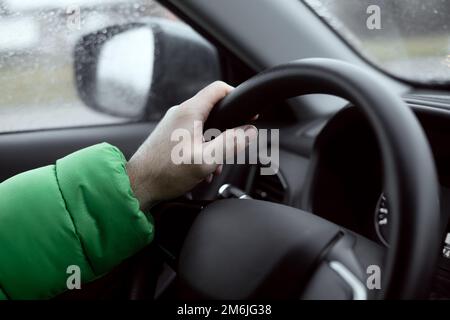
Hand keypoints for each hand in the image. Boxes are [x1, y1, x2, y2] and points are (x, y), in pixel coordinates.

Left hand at [126, 81, 257, 208]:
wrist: (138, 185)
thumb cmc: (166, 173)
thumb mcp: (206, 160)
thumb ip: (230, 144)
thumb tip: (249, 131)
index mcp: (189, 112)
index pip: (218, 89)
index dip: (237, 96)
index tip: (248, 112)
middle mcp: (180, 113)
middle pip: (213, 110)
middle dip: (226, 131)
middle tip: (231, 149)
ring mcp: (173, 124)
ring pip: (204, 126)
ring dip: (214, 144)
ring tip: (213, 166)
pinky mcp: (169, 135)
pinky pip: (193, 135)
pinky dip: (202, 148)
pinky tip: (201, 168)